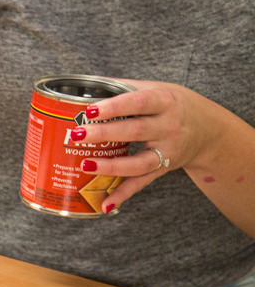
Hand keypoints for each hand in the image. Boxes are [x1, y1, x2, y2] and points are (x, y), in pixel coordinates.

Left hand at [73, 81, 220, 211]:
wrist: (208, 129)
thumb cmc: (173, 105)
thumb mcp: (156, 88)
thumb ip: (123, 87)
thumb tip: (86, 82)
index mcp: (165, 102)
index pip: (138, 102)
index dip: (114, 107)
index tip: (90, 110)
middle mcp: (169, 127)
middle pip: (135, 131)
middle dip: (105, 133)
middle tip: (79, 134)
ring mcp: (167, 151)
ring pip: (139, 162)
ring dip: (111, 167)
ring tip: (85, 164)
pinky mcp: (163, 169)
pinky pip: (142, 183)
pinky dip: (124, 194)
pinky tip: (105, 204)